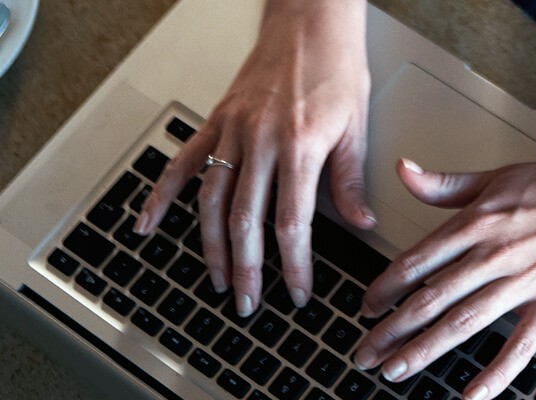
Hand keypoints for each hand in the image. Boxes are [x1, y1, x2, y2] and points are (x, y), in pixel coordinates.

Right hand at [134, 1, 373, 316]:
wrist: (309, 22)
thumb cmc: (335, 66)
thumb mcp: (356, 127)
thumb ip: (351, 181)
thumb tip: (360, 223)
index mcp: (299, 147)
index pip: (292, 224)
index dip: (293, 266)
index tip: (296, 293)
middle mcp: (260, 141)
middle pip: (245, 222)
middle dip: (245, 270)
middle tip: (247, 303)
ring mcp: (231, 130)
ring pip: (211, 201)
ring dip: (210, 247)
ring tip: (215, 279)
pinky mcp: (215, 120)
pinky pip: (181, 164)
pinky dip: (160, 197)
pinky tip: (147, 225)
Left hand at [353, 149, 535, 399]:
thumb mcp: (500, 175)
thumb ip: (448, 184)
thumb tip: (405, 172)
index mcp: (478, 220)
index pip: (417, 260)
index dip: (384, 288)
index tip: (366, 307)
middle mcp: (495, 251)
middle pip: (430, 297)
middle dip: (390, 330)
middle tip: (365, 353)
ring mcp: (525, 278)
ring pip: (463, 322)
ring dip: (424, 350)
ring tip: (397, 371)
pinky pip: (520, 344)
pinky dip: (494, 373)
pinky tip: (472, 394)